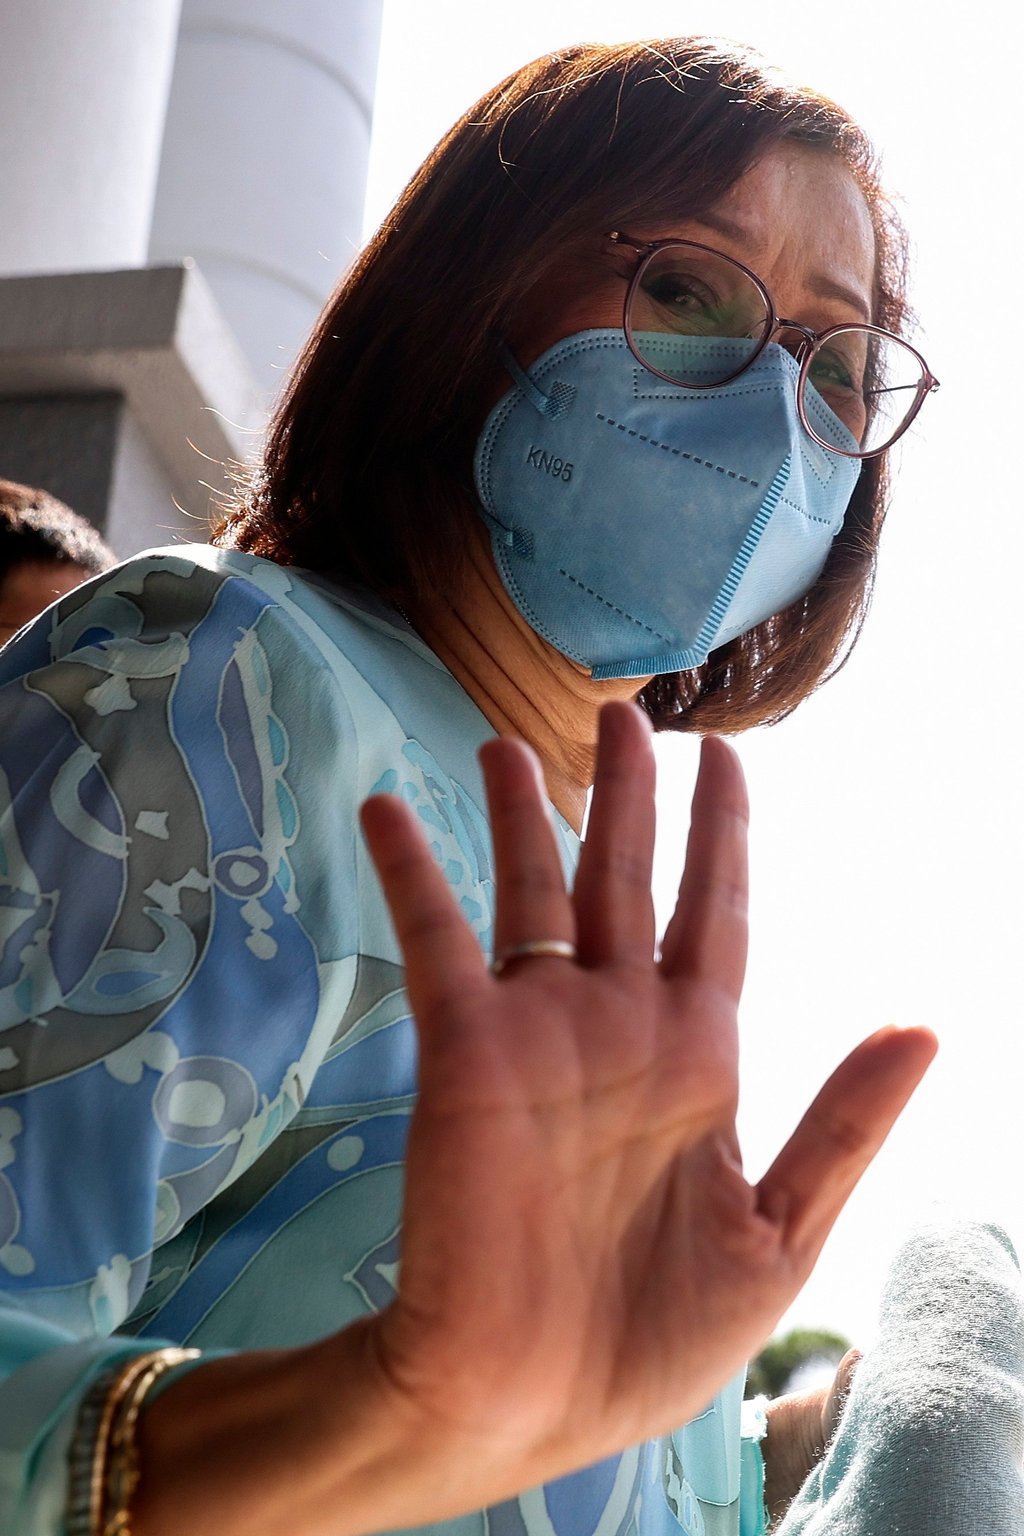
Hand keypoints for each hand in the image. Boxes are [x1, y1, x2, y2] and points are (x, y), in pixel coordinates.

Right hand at [356, 701, 935, 1520]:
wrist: (526, 1399)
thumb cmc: (651, 1335)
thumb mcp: (777, 1237)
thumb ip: (844, 1125)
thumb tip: (923, 1024)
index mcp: (700, 1055)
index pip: (718, 911)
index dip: (724, 832)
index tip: (728, 757)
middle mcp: (620, 1021)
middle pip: (627, 875)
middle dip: (627, 793)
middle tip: (623, 714)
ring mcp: (540, 1029)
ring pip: (535, 889)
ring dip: (518, 813)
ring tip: (505, 743)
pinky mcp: (464, 1051)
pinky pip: (437, 941)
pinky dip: (414, 874)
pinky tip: (388, 810)